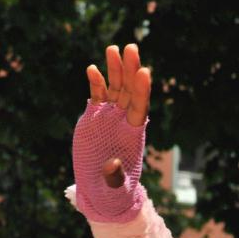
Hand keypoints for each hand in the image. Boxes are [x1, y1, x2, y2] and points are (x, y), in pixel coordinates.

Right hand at [86, 44, 150, 187]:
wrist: (100, 188)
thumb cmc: (112, 190)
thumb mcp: (114, 187)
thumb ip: (114, 177)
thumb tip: (111, 166)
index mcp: (133, 134)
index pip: (140, 107)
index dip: (142, 90)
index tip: (145, 72)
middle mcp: (123, 121)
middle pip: (129, 91)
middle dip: (130, 69)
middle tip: (132, 47)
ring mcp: (109, 117)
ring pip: (115, 89)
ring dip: (115, 69)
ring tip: (115, 48)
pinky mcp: (94, 117)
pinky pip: (97, 96)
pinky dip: (96, 83)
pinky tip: (93, 68)